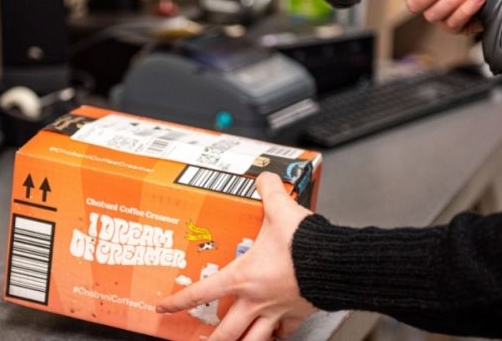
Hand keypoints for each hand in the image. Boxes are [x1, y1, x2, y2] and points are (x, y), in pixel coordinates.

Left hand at [156, 172, 316, 340]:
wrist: (337, 263)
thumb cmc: (306, 244)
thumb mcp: (280, 209)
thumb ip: (268, 190)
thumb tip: (263, 177)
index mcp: (244, 277)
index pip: (201, 293)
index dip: (178, 301)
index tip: (164, 308)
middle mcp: (256, 299)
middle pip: (226, 331)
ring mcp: (277, 311)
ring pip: (254, 340)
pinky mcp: (297, 313)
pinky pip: (285, 332)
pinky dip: (278, 335)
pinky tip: (276, 335)